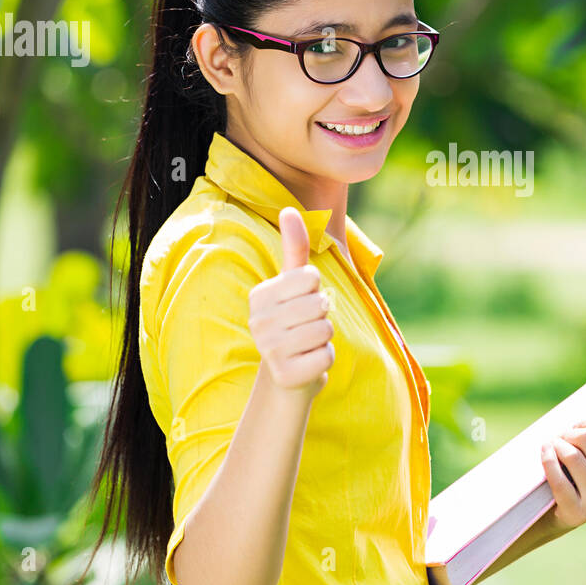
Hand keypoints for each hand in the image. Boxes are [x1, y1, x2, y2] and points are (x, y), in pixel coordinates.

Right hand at [247, 206, 333, 395]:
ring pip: (326, 329)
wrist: (287, 375)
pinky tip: (308, 362)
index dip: (316, 290)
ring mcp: (269, 350)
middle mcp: (258, 321)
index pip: (311, 277)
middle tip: (306, 326)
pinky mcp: (287, 375)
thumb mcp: (293, 285)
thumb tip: (289, 209)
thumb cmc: (294, 322)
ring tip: (307, 344)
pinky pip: (327, 356)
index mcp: (259, 295)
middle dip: (323, 315)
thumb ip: (294, 248)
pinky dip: (325, 359)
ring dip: (325, 338)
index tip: (301, 303)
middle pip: (320, 303)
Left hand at [539, 421, 585, 533]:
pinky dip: (548, 461)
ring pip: (573, 456)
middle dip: (569, 432)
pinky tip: (545, 453)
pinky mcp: (576, 514)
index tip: (577, 424)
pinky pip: (559, 479)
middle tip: (560, 436)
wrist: (555, 513)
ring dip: (556, 445)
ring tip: (551, 445)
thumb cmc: (580, 474)